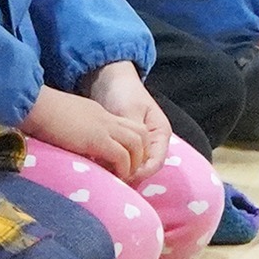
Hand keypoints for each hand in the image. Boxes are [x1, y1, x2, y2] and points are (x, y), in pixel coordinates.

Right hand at [22, 87, 154, 181]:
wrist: (33, 104)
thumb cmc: (39, 112)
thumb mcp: (64, 120)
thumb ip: (74, 131)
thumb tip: (71, 146)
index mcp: (97, 113)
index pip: (127, 128)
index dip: (130, 147)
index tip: (121, 163)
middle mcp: (106, 118)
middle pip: (140, 133)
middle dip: (140, 155)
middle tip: (129, 172)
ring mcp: (103, 127)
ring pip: (137, 144)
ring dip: (134, 164)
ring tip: (123, 178)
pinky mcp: (97, 139)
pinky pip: (122, 156)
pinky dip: (122, 169)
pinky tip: (114, 178)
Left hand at [86, 63, 172, 177]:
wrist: (108, 78)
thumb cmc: (123, 91)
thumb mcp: (130, 110)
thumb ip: (132, 134)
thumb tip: (127, 157)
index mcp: (160, 133)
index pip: (156, 163)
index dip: (142, 173)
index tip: (124, 176)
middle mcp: (151, 143)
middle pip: (144, 168)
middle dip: (129, 176)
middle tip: (111, 181)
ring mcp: (137, 145)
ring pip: (131, 167)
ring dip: (119, 172)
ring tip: (103, 176)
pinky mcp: (122, 146)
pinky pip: (119, 161)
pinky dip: (110, 165)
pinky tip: (98, 167)